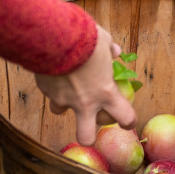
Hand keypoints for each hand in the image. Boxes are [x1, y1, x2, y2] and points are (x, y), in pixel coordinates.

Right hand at [34, 25, 136, 145]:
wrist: (55, 37)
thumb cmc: (85, 39)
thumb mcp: (103, 40)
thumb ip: (110, 49)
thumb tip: (115, 51)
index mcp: (106, 92)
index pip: (124, 116)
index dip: (128, 121)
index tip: (126, 119)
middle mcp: (85, 102)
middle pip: (86, 136)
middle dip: (88, 136)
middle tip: (89, 124)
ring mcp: (63, 99)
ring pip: (60, 112)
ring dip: (63, 103)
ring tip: (64, 88)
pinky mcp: (46, 91)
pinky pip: (49, 91)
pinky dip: (51, 84)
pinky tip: (51, 70)